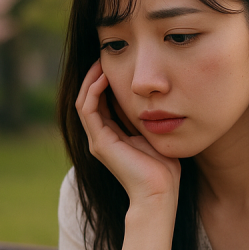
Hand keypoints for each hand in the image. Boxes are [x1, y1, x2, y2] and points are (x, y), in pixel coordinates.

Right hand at [75, 60, 180, 208]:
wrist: (160, 193)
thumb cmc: (164, 170)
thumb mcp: (155, 135)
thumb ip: (149, 119)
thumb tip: (156, 99)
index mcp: (112, 137)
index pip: (101, 103)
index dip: (105, 82)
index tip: (116, 63)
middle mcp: (100, 138)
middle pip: (89, 100)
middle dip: (95, 76)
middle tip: (105, 56)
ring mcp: (97, 141)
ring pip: (84, 101)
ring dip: (91, 79)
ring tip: (102, 61)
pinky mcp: (100, 142)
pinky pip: (87, 109)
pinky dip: (93, 90)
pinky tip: (105, 76)